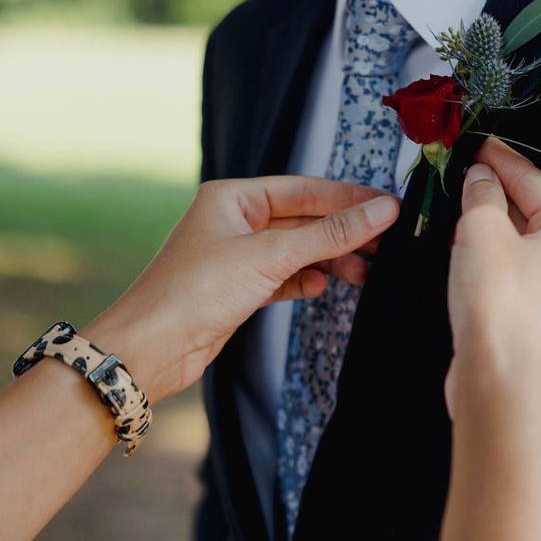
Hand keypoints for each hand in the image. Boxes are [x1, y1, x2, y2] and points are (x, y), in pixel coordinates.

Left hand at [84, 176, 398, 403]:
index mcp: (233, 198)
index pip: (306, 190)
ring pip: (297, 250)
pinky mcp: (238, 289)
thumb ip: (330, 233)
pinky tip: (323, 285)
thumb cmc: (195, 292)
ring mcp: (237, 256)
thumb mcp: (271, 255)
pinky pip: (284, 275)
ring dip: (330, 258)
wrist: (150, 350)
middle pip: (304, 219)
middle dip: (344, 232)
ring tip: (365, 272)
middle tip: (388, 242)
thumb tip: (383, 210)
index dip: (350, 197)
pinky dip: (306, 279)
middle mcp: (234, 222)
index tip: (390, 205)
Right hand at [446, 139, 540, 415]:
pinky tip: (467, 252)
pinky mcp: (540, 321)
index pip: (537, 182)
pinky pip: (517, 274)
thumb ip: (480, 195)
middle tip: (464, 173)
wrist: (500, 384)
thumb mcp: (482, 232)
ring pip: (524, 245)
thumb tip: (481, 179)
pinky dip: (494, 256)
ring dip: (492, 226)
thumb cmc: (499, 304)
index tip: (479, 142)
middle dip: (497, 193)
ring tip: (459, 208)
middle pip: (534, 213)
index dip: (503, 159)